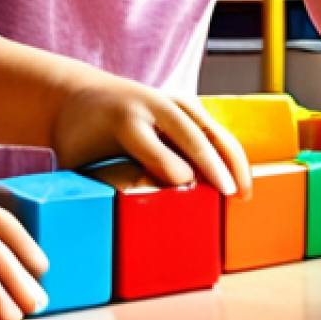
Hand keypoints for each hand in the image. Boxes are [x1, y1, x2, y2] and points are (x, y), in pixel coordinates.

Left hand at [53, 78, 251, 197]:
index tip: (186, 189)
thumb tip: (112, 223)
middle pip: (189, 134)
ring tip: (244, 192)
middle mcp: (151, 104)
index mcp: (123, 119)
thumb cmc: (77, 137)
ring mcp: (170, 100)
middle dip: (212, 165)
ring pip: (209, 127)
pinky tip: (239, 176)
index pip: (152, 146)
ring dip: (231, 158)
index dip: (170, 169)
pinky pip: (212, 127)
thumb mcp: (77, 161)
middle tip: (230, 196)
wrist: (79, 95)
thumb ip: (94, 186)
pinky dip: (228, 150)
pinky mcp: (184, 103)